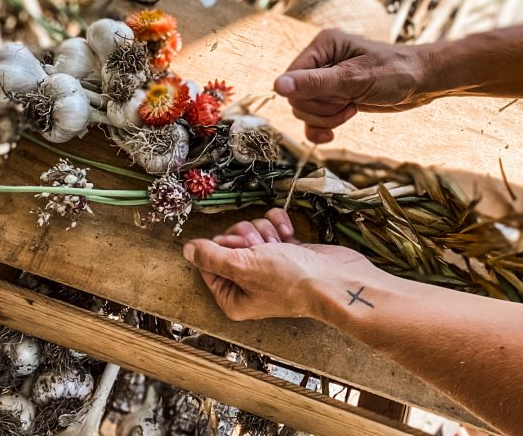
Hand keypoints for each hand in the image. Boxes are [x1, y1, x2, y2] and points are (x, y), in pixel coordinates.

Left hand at [183, 209, 375, 320]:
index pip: (209, 261)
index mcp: (233, 297)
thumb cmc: (291, 280)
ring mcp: (270, 266)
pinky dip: (281, 226)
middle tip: (263, 249)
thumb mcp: (242, 266)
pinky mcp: (288, 251)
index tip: (238, 248)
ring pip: (253, 231)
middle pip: (231, 241)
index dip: (223, 247)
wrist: (335, 280)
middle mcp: (249, 283)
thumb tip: (187, 250)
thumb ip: (211, 257)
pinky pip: (273, 226)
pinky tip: (291, 237)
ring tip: (281, 246)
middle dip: (248, 237)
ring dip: (267, 232)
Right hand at [274, 29, 437, 142]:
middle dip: (321, 109)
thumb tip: (277, 87)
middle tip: (348, 104)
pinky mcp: (335, 95)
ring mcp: (327, 79)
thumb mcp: (354, 79)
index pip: (292, 78)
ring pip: (305, 110)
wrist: (422, 82)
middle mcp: (321, 60)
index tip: (338, 97)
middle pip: (297, 97)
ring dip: (326, 118)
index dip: (309, 96)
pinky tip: (332, 134)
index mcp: (322, 45)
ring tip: (351, 109)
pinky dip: (321, 127)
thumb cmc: (394, 73)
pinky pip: (314, 117)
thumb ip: (315, 83)